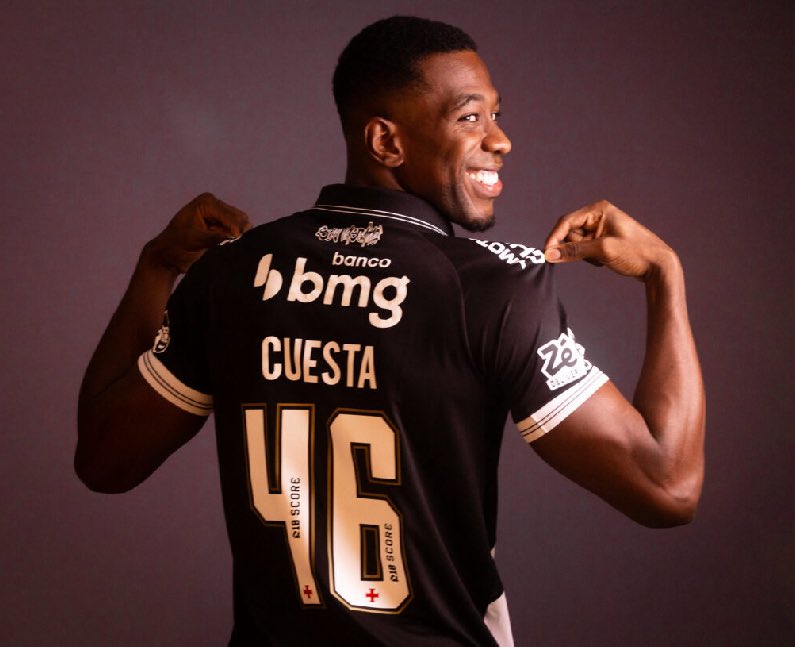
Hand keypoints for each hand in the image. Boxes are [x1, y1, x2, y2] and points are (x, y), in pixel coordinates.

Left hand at [145, 193, 250, 272]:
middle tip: (238, 248)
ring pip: (241, 224)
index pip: (229, 216)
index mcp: (206, 202)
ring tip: (235, 248)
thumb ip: (213, 238)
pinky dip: (237, 239)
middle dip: (239, 232)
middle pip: (239, 218)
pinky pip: (237, 231)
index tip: (237, 245)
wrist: (167, 255)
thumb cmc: (176, 246)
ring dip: (239, 236)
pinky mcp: (222, 224)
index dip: (235, 231)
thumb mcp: (193, 241)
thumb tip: (233, 236)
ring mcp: (219, 214)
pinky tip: (233, 247)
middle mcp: (215, 204)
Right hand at [543, 200, 675, 280]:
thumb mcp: (603, 250)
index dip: (555, 237)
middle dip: (575, 248)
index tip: (546, 253)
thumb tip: (549, 254)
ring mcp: (600, 229)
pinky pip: (584, 250)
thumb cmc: (636, 253)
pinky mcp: (602, 241)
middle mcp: (598, 216)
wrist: (659, 266)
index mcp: (599, 210)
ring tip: (601, 259)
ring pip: (576, 244)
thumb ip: (574, 251)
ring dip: (583, 255)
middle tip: (591, 256)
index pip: (566, 221)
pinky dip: (590, 258)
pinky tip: (604, 261)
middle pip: (570, 233)